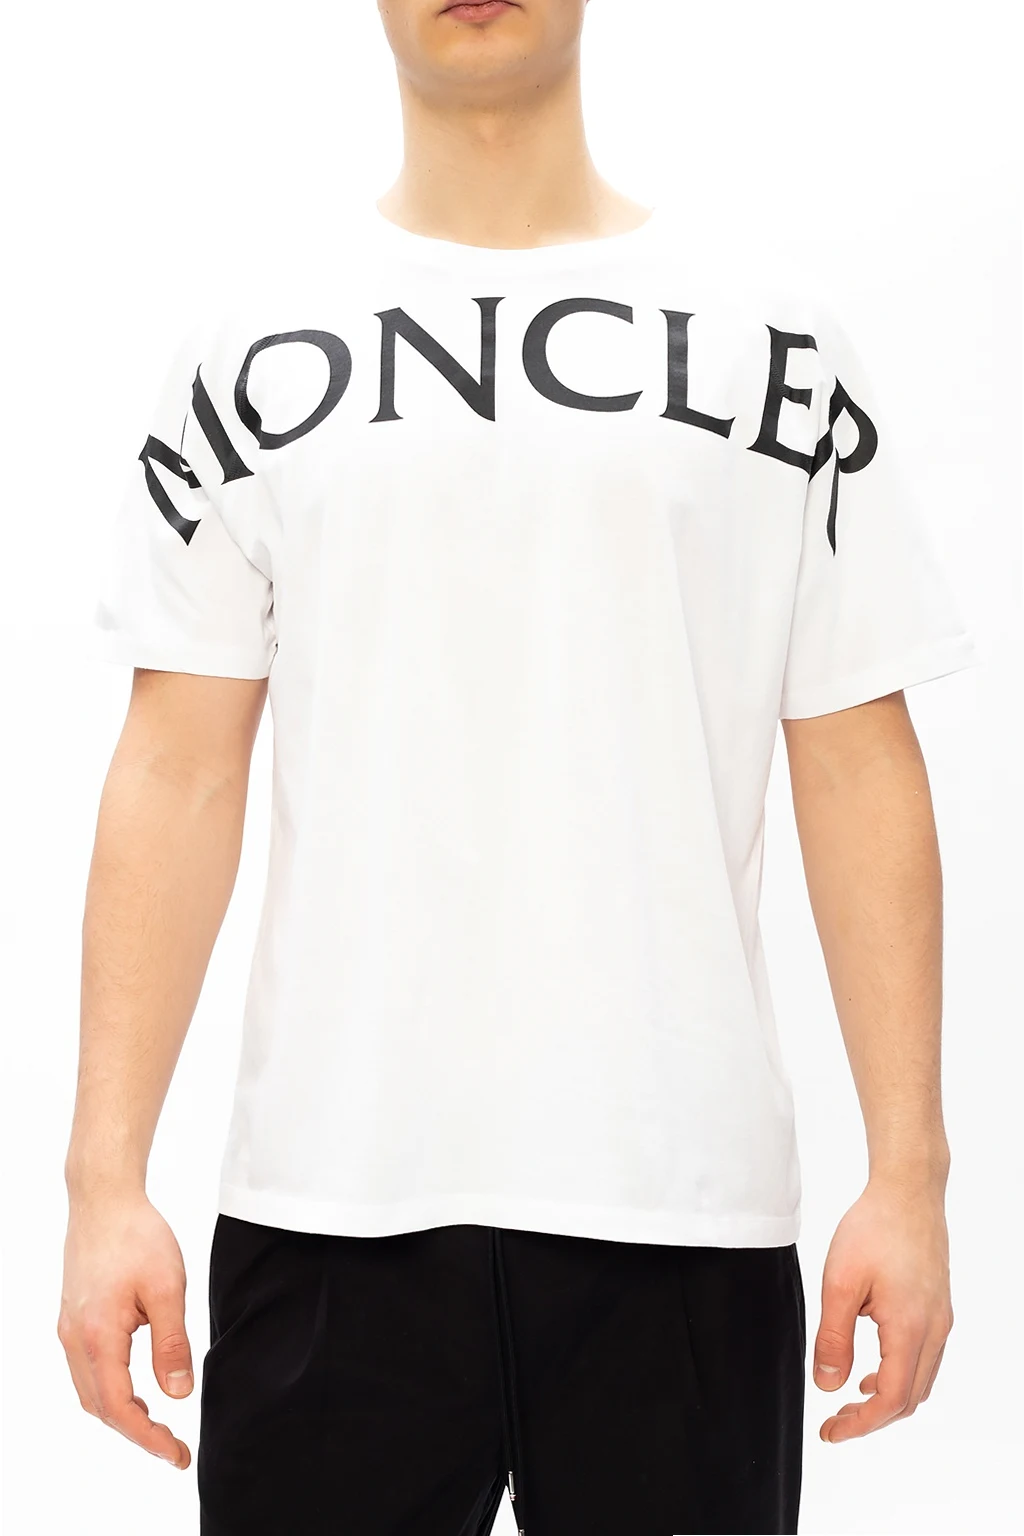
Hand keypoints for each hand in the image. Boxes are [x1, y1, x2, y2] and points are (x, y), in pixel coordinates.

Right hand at [57, 1193, 192, 1467]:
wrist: (103, 1199)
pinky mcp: (73, 1317)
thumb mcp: (168, 1287)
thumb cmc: (138, 1236)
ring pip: (90, 1391)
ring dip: (121, 1413)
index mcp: (99, 1337)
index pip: (121, 1409)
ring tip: (158, 1422)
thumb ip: (172, 1343)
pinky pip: (86, 1370)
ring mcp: (70, 1329)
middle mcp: (75, 1339)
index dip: (149, 1439)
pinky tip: (135, 1385)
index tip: (178, 1454)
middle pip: (100, 1408)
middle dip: (136, 1433)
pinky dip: (110, 1389)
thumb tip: (178, 1395)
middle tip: (173, 1445)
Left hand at [814, 1175, 952, 1442]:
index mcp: (910, 1328)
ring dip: (887, 1399)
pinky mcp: (938, 1307)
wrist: (908, 1191)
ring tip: (849, 1401)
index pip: (891, 1400)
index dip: (861, 1425)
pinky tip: (871, 1369)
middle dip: (872, 1419)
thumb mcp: (839, 1283)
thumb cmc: (873, 1228)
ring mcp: (940, 1319)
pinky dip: (899, 1375)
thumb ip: (833, 1338)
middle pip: (909, 1398)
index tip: (830, 1432)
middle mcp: (934, 1330)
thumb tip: (828, 1386)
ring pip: (919, 1380)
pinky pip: (923, 1358)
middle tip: (834, 1422)